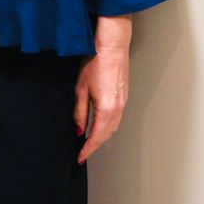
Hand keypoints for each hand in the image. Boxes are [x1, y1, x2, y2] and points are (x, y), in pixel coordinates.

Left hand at [74, 16, 132, 162]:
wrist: (112, 46)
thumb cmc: (97, 62)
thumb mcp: (81, 89)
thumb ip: (80, 112)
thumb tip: (79, 128)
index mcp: (107, 108)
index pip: (97, 136)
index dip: (88, 149)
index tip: (80, 156)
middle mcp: (118, 108)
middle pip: (107, 134)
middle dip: (95, 145)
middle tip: (84, 152)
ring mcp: (123, 102)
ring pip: (114, 127)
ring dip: (103, 136)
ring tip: (90, 141)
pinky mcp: (124, 96)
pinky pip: (117, 118)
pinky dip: (109, 126)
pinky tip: (101, 125)